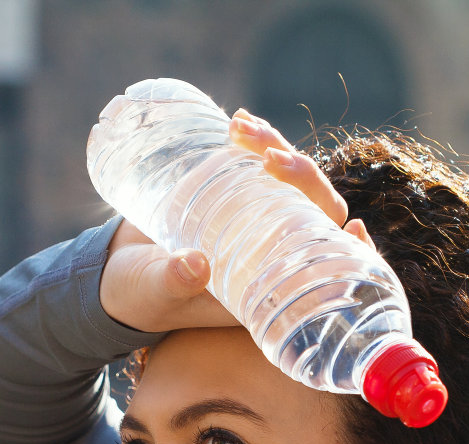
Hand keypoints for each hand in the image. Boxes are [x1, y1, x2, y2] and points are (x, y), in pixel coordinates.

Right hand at [98, 109, 375, 333]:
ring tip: (242, 128)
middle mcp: (273, 252)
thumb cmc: (139, 296)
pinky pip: (262, 166)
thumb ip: (174, 282)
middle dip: (305, 178)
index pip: (327, 266)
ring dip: (278, 148)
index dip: (351, 250)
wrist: (113, 270)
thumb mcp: (155, 292)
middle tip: (270, 156)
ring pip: (291, 182)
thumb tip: (195, 266)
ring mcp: (257, 219)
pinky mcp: (236, 193)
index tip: (355, 227)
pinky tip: (240, 122)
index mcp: (271, 286)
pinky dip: (256, 142)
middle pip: (316, 212)